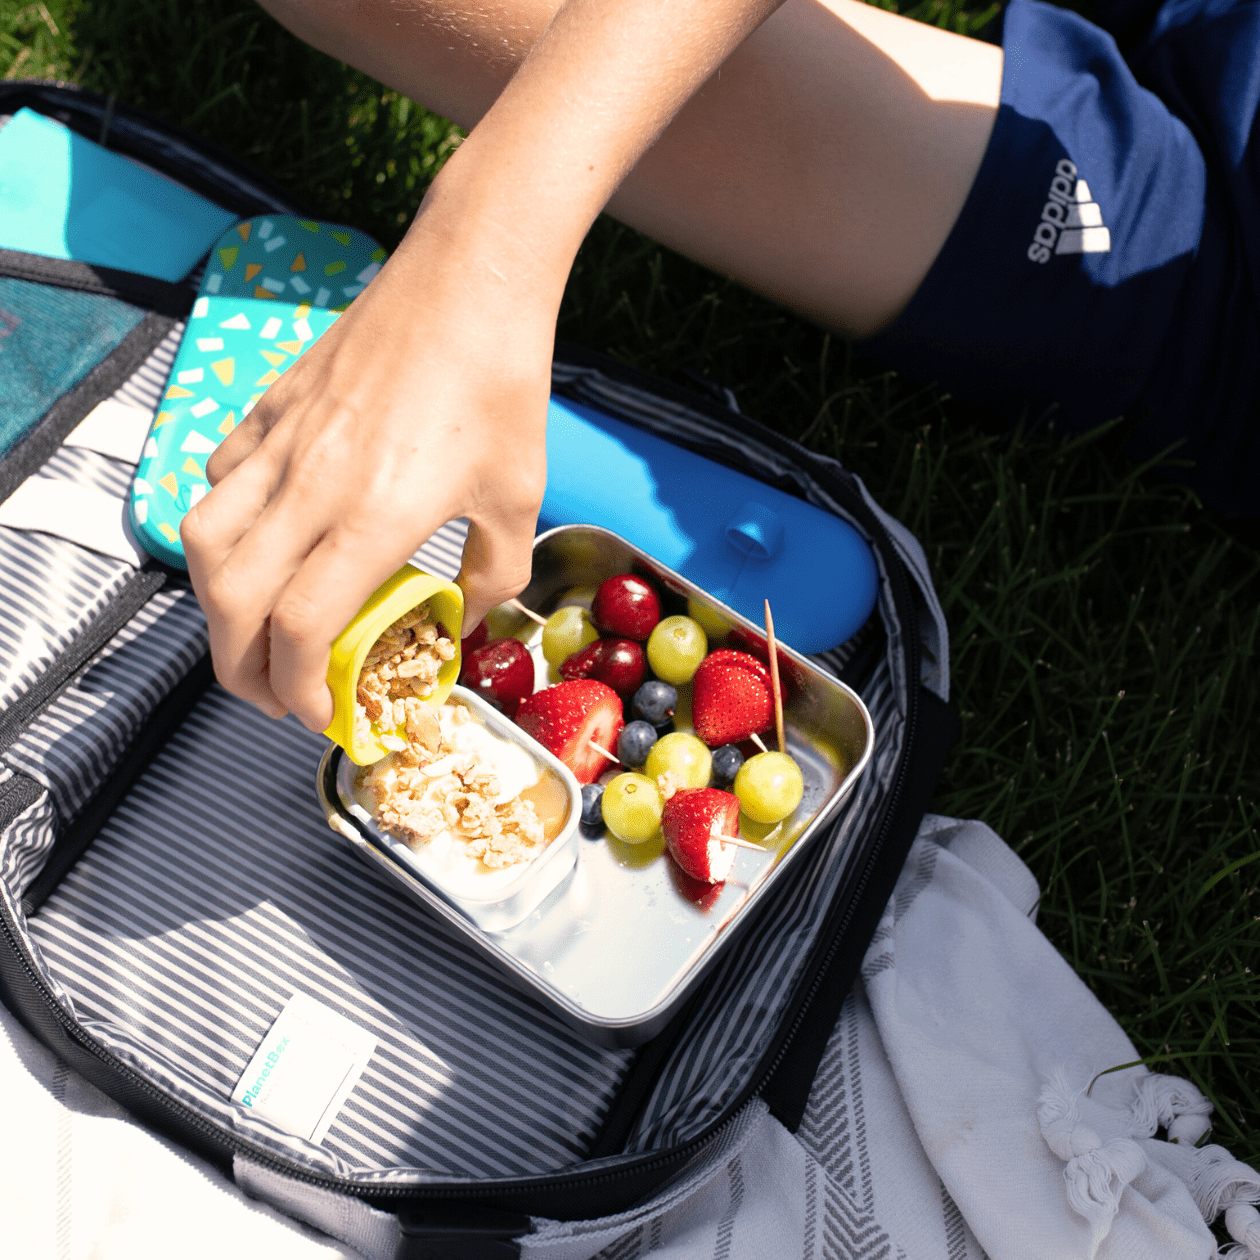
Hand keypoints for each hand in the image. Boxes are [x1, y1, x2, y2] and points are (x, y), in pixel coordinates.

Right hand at [181, 221, 553, 731]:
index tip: (315, 713)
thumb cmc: (503, 385)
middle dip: (237, 668)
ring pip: (203, 539)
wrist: (472, 278)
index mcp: (373, 516)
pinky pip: (219, 480)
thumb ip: (491, 578)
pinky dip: (221, 526)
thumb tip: (461, 621)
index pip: (298, 627)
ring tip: (249, 628)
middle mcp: (310, 483)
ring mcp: (281, 440)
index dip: (296, 688)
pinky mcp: (272, 405)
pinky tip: (261, 537)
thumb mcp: (520, 500)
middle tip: (269, 694)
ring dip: (214, 602)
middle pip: (230, 600)